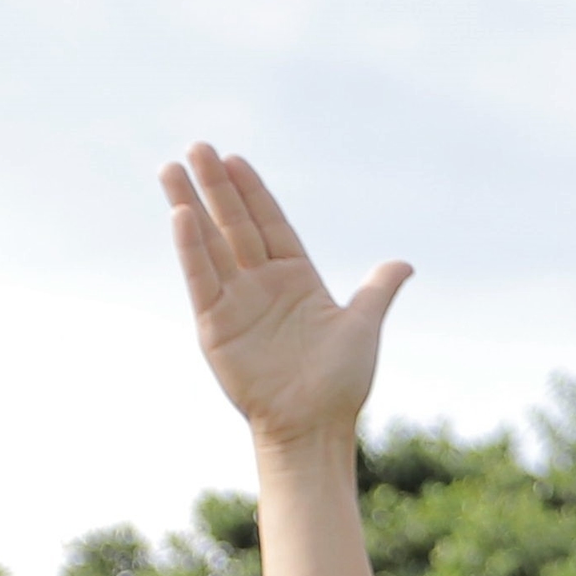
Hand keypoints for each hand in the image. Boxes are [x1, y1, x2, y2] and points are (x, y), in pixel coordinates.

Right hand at [164, 149, 407, 447]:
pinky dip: (191, 249)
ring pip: (210, 244)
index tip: (235, 159)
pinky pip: (202, 279)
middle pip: (235, 224)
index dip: (253, 192)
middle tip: (197, 147)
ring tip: (171, 169)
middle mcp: (262, 284)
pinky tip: (180, 215)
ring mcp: (236, 302)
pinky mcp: (215, 325)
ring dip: (191, 206)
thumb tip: (404, 263)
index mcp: (296, 278)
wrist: (313, 428)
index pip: (270, 223)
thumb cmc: (340, 384)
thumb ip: (377, 290)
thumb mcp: (362, 327)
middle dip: (217, 186)